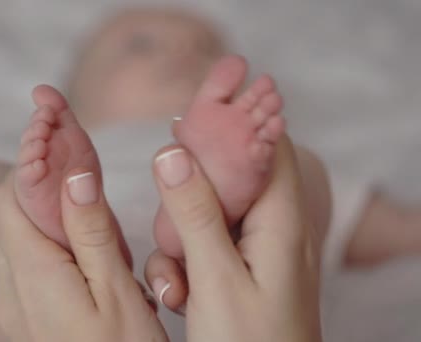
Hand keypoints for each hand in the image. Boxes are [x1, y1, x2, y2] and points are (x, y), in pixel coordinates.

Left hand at [0, 167, 167, 341]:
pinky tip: (87, 262)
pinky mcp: (22, 320)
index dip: (33, 170)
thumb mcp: (116, 292)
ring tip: (96, 226)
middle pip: (12, 218)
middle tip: (91, 189)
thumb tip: (75, 176)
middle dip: (45, 194)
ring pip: (19, 242)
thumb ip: (92, 233)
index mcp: (32, 273)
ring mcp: (12, 307)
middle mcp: (10, 289)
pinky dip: (50, 252)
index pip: (7, 198)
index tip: (67, 158)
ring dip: (50, 224)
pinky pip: (25, 270)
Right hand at [146, 138, 321, 341]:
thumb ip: (196, 213)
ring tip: (177, 284)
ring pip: (209, 215)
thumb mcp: (217, 279)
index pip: (269, 145)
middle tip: (166, 214)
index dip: (234, 123)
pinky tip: (178, 298)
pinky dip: (184, 265)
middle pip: (231, 178)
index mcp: (281, 221)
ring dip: (181, 239)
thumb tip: (173, 152)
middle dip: (191, 192)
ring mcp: (255, 252)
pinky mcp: (239, 272)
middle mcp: (273, 229)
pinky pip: (206, 247)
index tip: (190, 119)